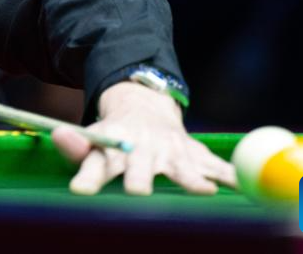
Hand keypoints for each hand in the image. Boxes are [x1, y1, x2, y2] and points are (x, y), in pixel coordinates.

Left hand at [51, 81, 235, 195]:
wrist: (144, 109)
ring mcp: (173, 151)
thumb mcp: (93, 139)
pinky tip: (245, 189)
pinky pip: (217, 168)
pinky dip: (231, 177)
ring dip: (193, 180)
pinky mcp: (196, 154)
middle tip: (139, 193)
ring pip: (184, 168)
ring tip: (203, 192)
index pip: (96, 162)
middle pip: (141, 167)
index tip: (79, 191)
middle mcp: (144, 149)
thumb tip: (58, 135)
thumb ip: (76, 146)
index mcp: (114, 147)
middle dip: (140, 180)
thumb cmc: (115, 136)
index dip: (88, 177)